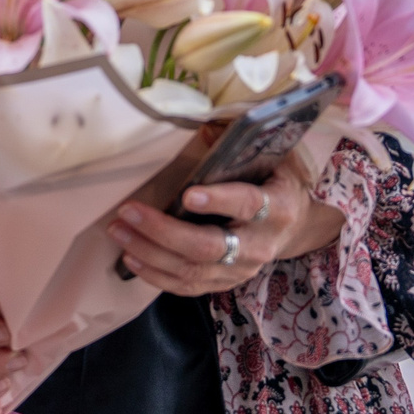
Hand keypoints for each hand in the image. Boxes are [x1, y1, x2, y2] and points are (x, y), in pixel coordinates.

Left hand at [109, 158, 342, 297]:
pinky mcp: (225, 284)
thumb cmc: (275, 183)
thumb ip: (240, 144)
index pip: (247, 205)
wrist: (295, 227)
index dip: (219, 201)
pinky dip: (156, 275)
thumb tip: (203, 125)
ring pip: (192, 270)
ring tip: (119, 231)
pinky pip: (188, 288)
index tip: (187, 195)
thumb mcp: (271, 158)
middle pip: (208, 246)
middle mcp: (260, 245)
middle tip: (128, 211)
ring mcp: (242, 270)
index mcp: (277, 207)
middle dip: (163, 230)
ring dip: (150, 252)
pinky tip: (131, 257)